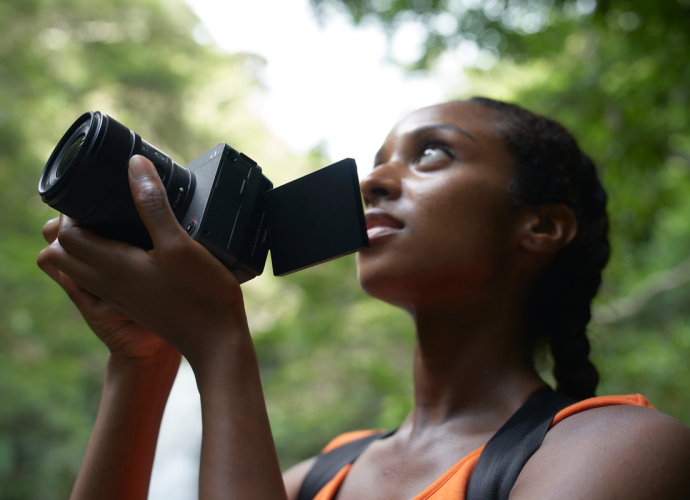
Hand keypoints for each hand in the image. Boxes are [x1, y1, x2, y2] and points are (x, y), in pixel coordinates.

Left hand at [37, 155, 247, 367]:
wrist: (216, 341)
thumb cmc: (200, 294)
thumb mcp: (178, 243)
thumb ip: (153, 203)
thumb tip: (134, 166)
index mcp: (111, 266)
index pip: (66, 234)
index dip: (73, 210)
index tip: (97, 192)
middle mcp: (107, 283)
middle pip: (62, 254)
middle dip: (70, 227)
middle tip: (101, 207)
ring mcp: (119, 296)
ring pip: (78, 269)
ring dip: (83, 245)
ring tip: (114, 224)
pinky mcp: (132, 303)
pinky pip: (98, 280)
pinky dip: (99, 261)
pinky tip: (132, 249)